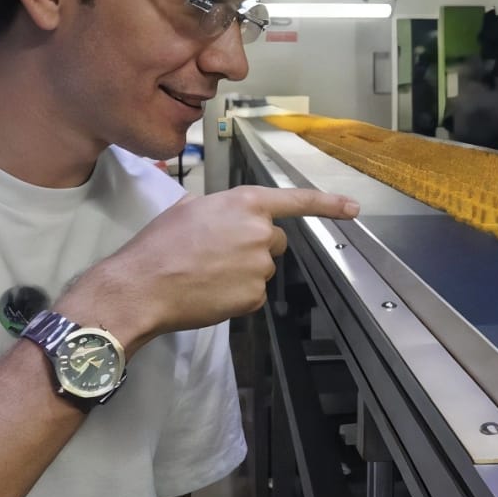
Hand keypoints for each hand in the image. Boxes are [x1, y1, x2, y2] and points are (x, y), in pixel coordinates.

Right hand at [71, 186, 357, 348]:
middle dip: (254, 247)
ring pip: (261, 269)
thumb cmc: (159, 244)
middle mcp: (260, 232)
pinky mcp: (254, 296)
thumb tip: (224, 219)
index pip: (296, 201)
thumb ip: (219, 209)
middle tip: (218, 254)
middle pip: (274, 241)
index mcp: (246, 203)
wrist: (144, 285)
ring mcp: (260, 266)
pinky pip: (253, 294)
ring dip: (242, 272)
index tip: (353, 209)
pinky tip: (209, 292)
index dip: (328, 204)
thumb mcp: (189, 209)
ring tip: (206, 273)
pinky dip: (236, 296)